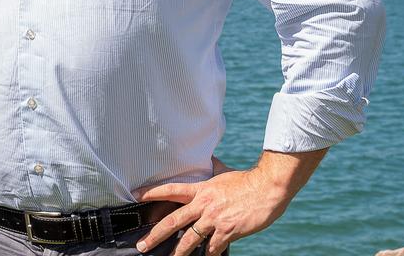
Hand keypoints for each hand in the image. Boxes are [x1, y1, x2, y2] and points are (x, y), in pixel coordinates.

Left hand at [133, 150, 325, 255]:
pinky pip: (212, 248)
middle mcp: (203, 205)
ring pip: (189, 240)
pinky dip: (207, 254)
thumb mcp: (224, 171)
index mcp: (200, 189)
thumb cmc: (246, 180)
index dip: (151, 193)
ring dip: (178, 252)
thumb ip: (212, 167)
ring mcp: (214, 220)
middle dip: (155, 235)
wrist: (268, 188)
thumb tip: (208, 158)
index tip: (135, 196)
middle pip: (173, 221)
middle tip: (142, 245)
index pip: (170, 190)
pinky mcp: (228, 232)